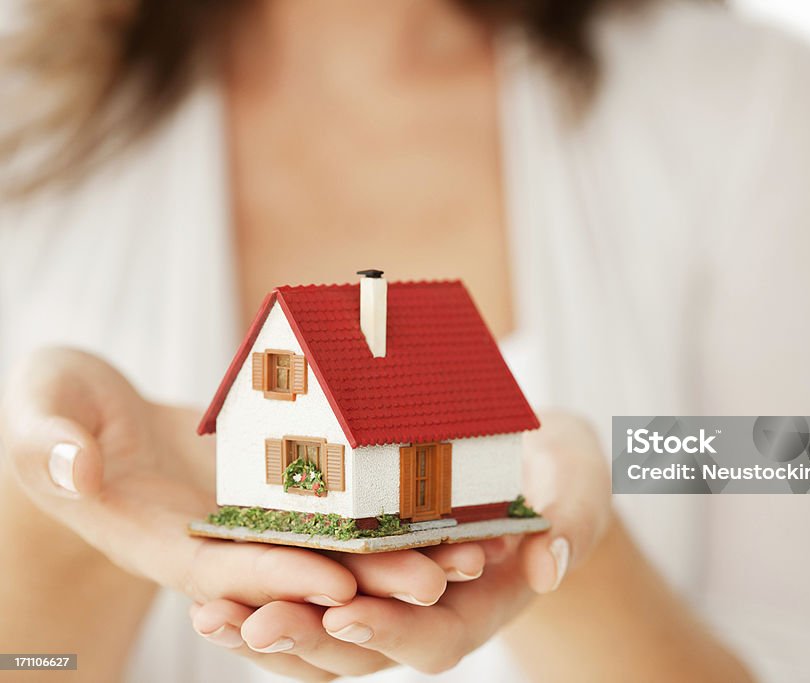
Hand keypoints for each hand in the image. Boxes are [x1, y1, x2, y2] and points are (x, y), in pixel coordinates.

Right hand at [0, 348, 484, 619]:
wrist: (90, 410)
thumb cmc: (55, 407)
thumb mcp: (41, 410)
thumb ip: (49, 442)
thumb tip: (71, 467)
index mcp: (154, 539)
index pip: (223, 572)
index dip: (279, 579)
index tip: (340, 583)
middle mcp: (212, 544)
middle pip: (297, 572)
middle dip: (368, 581)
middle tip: (443, 575)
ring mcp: (247, 522)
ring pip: (331, 549)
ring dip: (396, 556)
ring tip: (469, 550)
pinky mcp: (275, 495)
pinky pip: (336, 510)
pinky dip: (387, 515)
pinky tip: (445, 506)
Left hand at [189, 412, 612, 678]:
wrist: (533, 463)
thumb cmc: (562, 472)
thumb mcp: (579, 485)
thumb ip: (574, 520)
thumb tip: (549, 565)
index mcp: (483, 603)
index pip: (435, 636)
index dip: (392, 631)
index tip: (345, 615)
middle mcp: (427, 612)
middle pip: (363, 647)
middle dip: (307, 639)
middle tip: (251, 623)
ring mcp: (388, 594)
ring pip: (321, 631)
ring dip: (265, 629)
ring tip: (210, 616)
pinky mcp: (356, 567)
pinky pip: (306, 593)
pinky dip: (261, 593)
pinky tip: (213, 589)